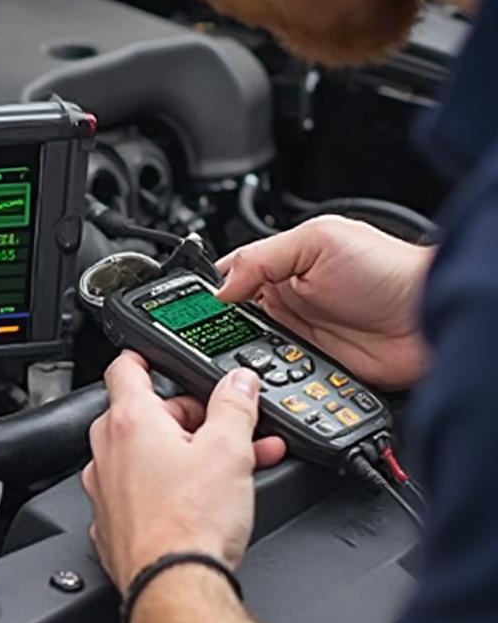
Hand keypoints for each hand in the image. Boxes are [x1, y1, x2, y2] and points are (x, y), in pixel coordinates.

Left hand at [84, 352, 286, 593]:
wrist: (174, 587)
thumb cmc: (190, 522)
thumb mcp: (229, 450)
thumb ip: (235, 406)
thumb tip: (239, 382)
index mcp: (128, 421)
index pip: (125, 367)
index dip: (145, 356)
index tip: (159, 357)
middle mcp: (107, 450)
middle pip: (145, 415)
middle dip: (188, 419)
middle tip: (226, 431)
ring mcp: (104, 488)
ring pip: (145, 455)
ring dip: (183, 454)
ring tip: (229, 467)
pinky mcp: (112, 522)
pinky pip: (139, 491)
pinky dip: (167, 488)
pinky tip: (201, 501)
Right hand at [218, 217, 432, 388]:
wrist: (431, 318)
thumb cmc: (389, 269)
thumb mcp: (318, 241)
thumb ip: (262, 258)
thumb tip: (220, 287)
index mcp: (281, 264)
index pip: (229, 277)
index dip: (208, 293)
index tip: (192, 310)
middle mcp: (287, 300)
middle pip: (233, 319)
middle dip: (220, 330)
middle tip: (209, 339)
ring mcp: (299, 336)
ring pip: (251, 352)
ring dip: (245, 358)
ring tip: (238, 360)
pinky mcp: (314, 367)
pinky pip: (280, 378)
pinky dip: (270, 381)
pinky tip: (264, 379)